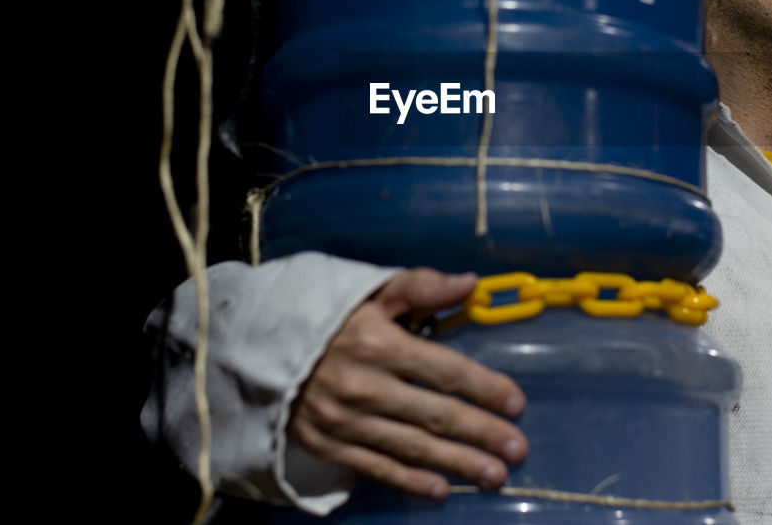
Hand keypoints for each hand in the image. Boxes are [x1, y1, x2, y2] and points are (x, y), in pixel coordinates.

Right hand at [288, 268, 527, 499]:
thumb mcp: (370, 289)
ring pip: (410, 446)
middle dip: (480, 433)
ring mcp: (344, 419)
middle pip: (434, 414)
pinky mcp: (326, 443)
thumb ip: (422, 286)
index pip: (445, 369)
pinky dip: (408, 480)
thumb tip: (470, 282)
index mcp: (378, 342)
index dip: (484, 387)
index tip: (516, 403)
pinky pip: (375, 466)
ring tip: (494, 475)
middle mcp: (364, 385)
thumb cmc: (324, 313)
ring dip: (456, 463)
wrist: (254, 345)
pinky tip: (440, 489)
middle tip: (517, 449)